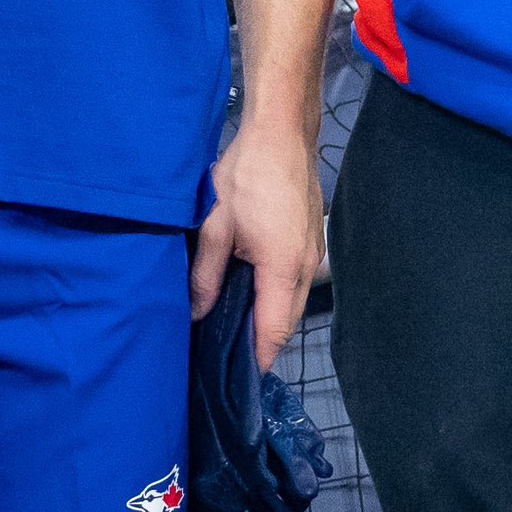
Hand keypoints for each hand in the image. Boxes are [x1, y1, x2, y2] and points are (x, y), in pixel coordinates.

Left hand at [193, 114, 325, 369]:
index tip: (234, 379)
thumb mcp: (214, 226)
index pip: (274, 332)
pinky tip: (251, 294)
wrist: (282, 133)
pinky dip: (277, 298)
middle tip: (225, 355)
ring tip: (233, 327)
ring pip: (293, 304)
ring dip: (269, 320)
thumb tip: (197, 312)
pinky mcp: (312, 241)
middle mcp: (307, 268)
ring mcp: (314, 254)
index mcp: (283, 269)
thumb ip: (205, 275)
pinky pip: (296, 284)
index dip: (256, 359)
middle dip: (260, 344)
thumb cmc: (247, 174)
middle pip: (286, 323)